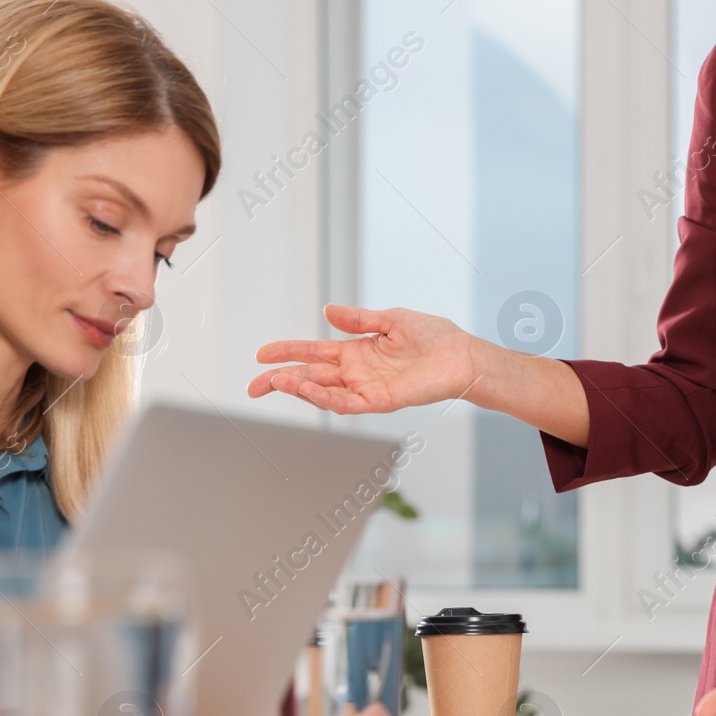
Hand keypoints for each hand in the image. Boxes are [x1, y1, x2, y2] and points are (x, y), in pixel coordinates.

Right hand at [249, 305, 477, 413]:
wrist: (461, 356)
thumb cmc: (434, 337)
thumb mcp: (391, 320)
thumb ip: (358, 320)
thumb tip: (327, 311)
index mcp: (356, 351)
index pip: (313, 352)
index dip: (287, 352)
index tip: (261, 354)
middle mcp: (357, 372)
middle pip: (310, 376)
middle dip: (280, 380)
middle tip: (253, 384)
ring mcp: (366, 388)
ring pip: (323, 392)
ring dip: (299, 387)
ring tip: (276, 382)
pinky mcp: (380, 401)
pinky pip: (347, 403)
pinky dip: (326, 398)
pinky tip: (308, 389)